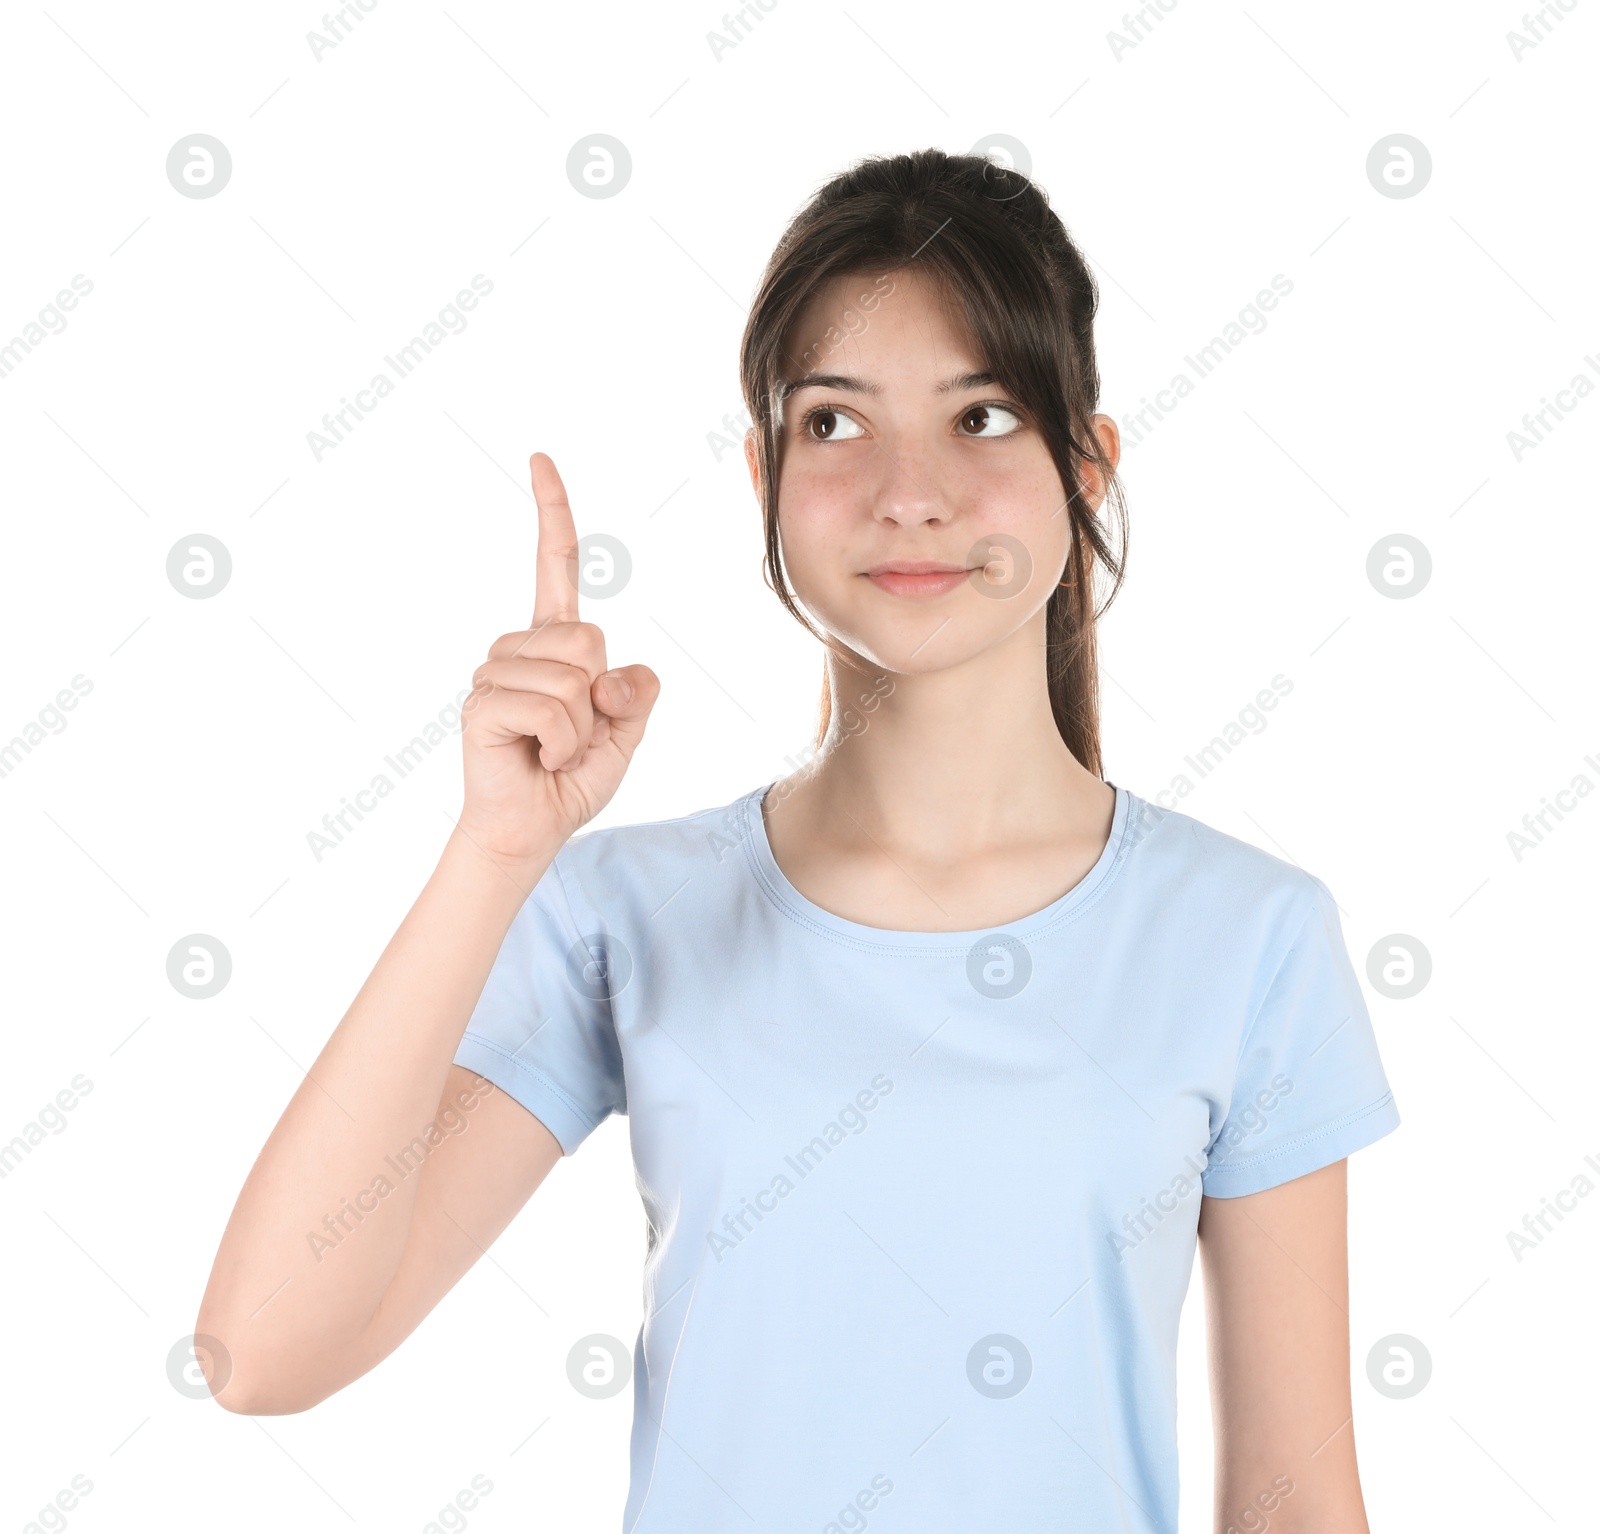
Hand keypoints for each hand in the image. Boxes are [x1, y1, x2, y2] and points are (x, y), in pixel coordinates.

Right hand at [456, 453, 659, 870]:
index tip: (540, 458)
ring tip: (552, 750)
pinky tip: (537, 759)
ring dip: (581, 731)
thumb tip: (609, 675)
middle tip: (574, 737)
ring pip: (574, 681)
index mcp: (554, 642)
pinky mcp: (481, 704)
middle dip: (601, 701)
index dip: (553, 514)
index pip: (557, 566)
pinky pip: (553, 711)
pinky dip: (561, 746)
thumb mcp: (627, 731)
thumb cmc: (573, 777)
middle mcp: (518, 648)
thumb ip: (637, 694)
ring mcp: (493, 673)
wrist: (531, 828)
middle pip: (591, 641)